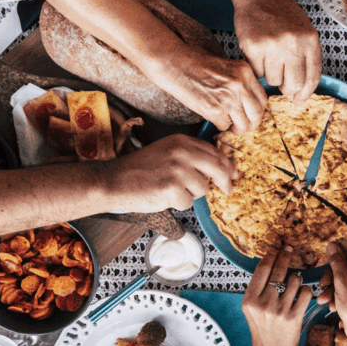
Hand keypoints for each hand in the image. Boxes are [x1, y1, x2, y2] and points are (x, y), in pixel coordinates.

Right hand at [110, 134, 235, 210]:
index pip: (214, 152)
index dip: (227, 165)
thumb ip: (192, 157)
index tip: (233, 173)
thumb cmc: (139, 170)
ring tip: (170, 189)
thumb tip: (223, 169)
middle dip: (226, 181)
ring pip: (203, 189)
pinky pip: (188, 203)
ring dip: (191, 194)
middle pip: (218, 168)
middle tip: (227, 189)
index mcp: (181, 141)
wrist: (113, 180)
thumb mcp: (167, 153)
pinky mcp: (172, 188)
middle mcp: (182, 152)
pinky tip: (163, 197)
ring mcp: (178, 170)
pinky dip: (178, 204)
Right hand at [148, 45, 267, 133]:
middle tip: (244, 126)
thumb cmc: (197, 63)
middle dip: (252, 124)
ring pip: (244, 124)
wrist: (176, 64)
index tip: (253, 114)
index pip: (263, 98)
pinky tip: (215, 119)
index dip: (259, 110)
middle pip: (257, 114)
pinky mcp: (214, 110)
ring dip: (238, 129)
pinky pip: (225, 126)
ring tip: (231, 126)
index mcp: (245, 71)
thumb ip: (241, 82)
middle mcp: (240, 84)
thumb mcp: (227, 66)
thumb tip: (250, 103)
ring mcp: (228, 98)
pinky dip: (221, 126)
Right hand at [234, 0, 321, 105]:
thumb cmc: (280, 12)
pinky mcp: (254, 46)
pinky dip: (256, 67)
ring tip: (268, 56)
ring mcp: (274, 45)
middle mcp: (294, 43)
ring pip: (273, 80)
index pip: (312, 77)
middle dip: (286, 88)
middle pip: (293, 84)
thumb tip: (302, 89)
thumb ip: (306, 56)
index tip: (299, 100)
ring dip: (270, 74)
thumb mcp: (303, 31)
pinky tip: (258, 52)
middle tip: (281, 80)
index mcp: (310, 40)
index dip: (305, 93)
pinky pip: (257, 72)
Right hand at [242, 246, 312, 345]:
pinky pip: (305, 292)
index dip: (271, 256)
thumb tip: (269, 263)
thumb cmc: (263, 330)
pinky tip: (301, 295)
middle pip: (278, 270)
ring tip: (293, 286)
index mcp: (249, 300)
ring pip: (294, 280)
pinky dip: (305, 290)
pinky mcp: (294, 317)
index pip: (261, 269)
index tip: (276, 249)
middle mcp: (263, 304)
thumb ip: (257, 289)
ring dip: (296, 278)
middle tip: (289, 248)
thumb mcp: (251, 310)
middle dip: (285, 255)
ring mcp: (279, 310)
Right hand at [318, 244, 346, 341]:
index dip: (342, 252)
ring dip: (331, 287)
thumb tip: (332, 245)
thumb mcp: (342, 281)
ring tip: (323, 299)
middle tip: (323, 283)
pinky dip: (336, 295)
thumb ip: (337, 262)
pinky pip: (345, 289)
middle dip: (332, 275)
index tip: (329, 256)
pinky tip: (331, 305)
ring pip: (344, 279)